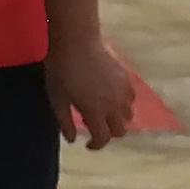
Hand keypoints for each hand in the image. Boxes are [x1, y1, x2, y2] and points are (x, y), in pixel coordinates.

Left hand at [44, 33, 137, 151]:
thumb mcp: (57, 99)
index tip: (88, 145)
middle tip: (95, 128)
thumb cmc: (61, 71)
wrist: (76, 43)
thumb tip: (72, 140)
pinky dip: (124, 104)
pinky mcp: (127, 78)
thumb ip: (65, 122)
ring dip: (118, 119)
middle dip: (109, 134)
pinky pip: (132, 98)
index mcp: (95, 111)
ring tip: (104, 113)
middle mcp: (114, 105)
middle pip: (120, 130)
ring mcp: (123, 91)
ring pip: (129, 115)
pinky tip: (112, 98)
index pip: (103, 138)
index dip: (96, 145)